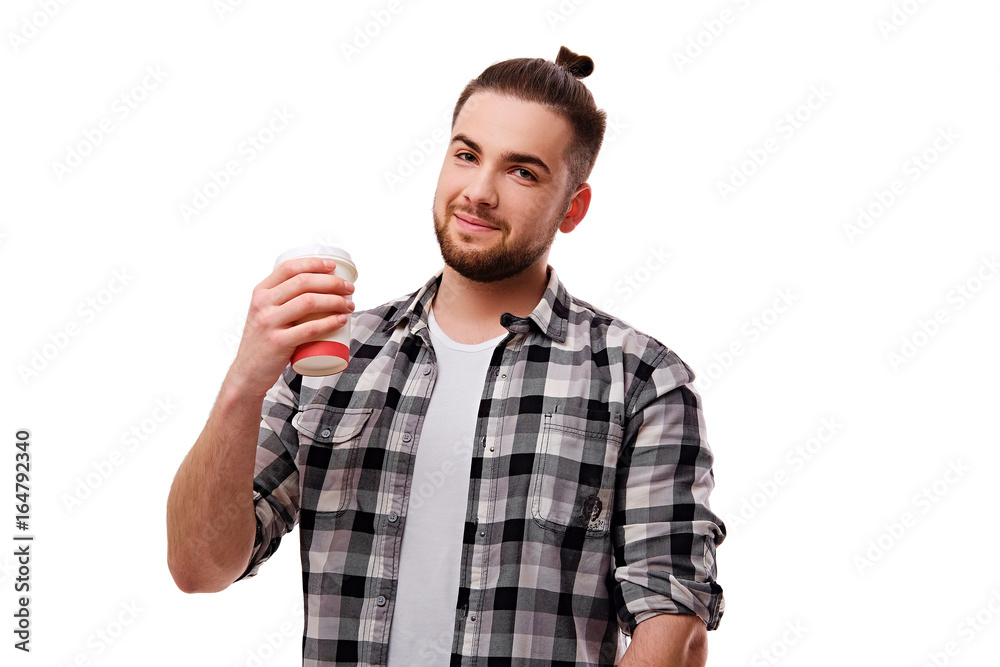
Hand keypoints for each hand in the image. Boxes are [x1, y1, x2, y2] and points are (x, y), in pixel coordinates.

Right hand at [227, 257, 354, 396]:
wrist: (247, 373)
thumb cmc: (264, 342)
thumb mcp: (265, 314)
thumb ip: (282, 300)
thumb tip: (316, 287)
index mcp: (260, 292)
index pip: (288, 268)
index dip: (313, 263)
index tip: (333, 267)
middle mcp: (262, 304)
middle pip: (303, 282)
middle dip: (332, 282)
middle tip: (349, 289)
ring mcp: (269, 323)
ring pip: (309, 302)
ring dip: (336, 301)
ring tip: (349, 305)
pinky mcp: (278, 343)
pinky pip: (309, 329)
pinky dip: (329, 323)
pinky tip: (342, 320)